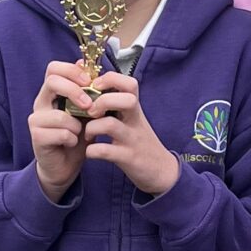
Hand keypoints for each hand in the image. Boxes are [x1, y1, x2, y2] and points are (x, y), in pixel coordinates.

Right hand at [30, 60, 90, 196]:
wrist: (65, 166)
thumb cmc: (76, 136)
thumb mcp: (86, 111)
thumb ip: (86, 91)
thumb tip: (84, 63)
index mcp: (51, 93)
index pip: (54, 68)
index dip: (72, 71)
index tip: (90, 82)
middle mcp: (40, 103)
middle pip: (52, 82)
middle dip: (75, 91)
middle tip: (90, 106)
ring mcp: (36, 120)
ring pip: (60, 114)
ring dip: (77, 125)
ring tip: (80, 133)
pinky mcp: (37, 137)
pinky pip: (61, 133)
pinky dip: (72, 139)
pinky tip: (72, 144)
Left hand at [82, 71, 180, 197]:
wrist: (162, 171)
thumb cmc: (141, 142)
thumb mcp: (133, 120)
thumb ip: (117, 105)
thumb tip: (94, 88)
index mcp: (135, 110)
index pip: (130, 83)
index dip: (110, 79)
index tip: (96, 88)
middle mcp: (135, 122)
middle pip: (125, 99)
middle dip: (102, 101)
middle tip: (91, 112)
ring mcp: (132, 140)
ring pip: (110, 124)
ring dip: (91, 127)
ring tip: (88, 134)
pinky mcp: (127, 158)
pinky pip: (105, 151)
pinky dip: (92, 151)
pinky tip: (91, 152)